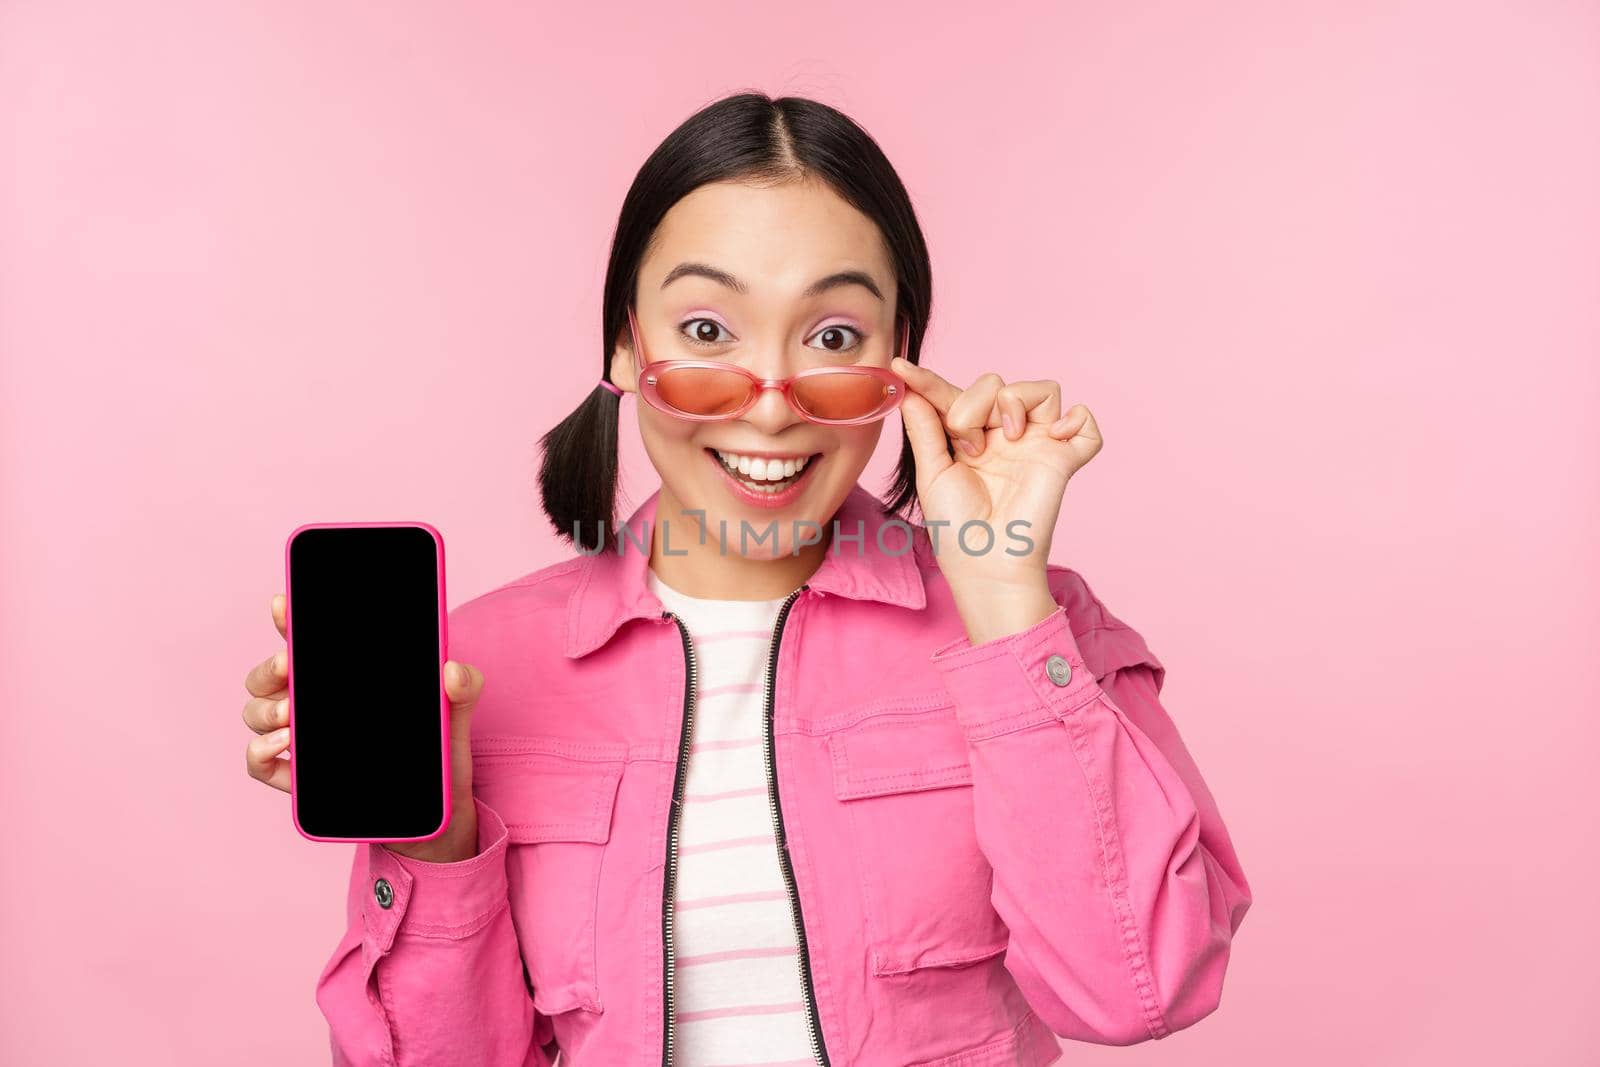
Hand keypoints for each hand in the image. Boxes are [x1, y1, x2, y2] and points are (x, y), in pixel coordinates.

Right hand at [241, 593, 484, 862]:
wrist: (436, 811)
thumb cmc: (436, 750)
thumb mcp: (455, 714)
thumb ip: (463, 687)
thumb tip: (451, 671)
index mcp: (341, 678)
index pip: (305, 640)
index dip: (288, 619)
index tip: (283, 604)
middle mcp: (312, 702)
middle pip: (267, 675)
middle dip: (269, 667)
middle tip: (288, 665)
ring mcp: (300, 741)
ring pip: (256, 712)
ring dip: (265, 710)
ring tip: (292, 715)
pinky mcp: (298, 780)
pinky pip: (258, 762)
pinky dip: (260, 751)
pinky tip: (284, 744)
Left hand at [891, 357, 1102, 641]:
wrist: (986, 563)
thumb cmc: (956, 529)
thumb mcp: (932, 474)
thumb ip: (924, 429)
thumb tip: (909, 389)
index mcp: (969, 437)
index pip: (953, 396)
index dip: (928, 380)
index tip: (900, 368)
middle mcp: (1004, 436)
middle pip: (995, 383)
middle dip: (974, 404)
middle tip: (970, 445)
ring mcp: (1036, 445)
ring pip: (1041, 389)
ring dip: (1016, 404)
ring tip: (1008, 440)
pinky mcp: (1064, 459)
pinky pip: (1084, 421)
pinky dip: (1077, 419)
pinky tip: (1054, 435)